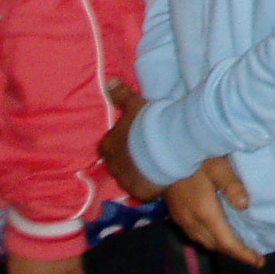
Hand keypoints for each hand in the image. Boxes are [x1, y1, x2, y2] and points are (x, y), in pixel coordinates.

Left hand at [98, 80, 162, 201]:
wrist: (167, 144)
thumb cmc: (146, 122)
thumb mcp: (134, 104)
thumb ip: (120, 95)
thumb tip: (108, 81)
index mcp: (108, 146)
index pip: (107, 146)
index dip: (118, 143)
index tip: (131, 139)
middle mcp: (112, 166)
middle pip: (117, 163)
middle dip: (129, 159)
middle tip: (144, 151)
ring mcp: (127, 181)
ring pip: (130, 178)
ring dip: (139, 172)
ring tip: (155, 165)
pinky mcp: (142, 192)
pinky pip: (144, 190)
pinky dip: (151, 185)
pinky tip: (161, 178)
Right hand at [164, 155, 262, 267]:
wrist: (162, 159)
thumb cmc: (193, 159)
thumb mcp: (218, 166)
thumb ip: (232, 186)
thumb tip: (245, 206)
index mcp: (205, 213)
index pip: (226, 242)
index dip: (243, 254)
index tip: (259, 262)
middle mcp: (192, 222)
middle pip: (216, 245)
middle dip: (235, 252)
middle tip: (253, 253)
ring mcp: (182, 220)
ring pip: (204, 242)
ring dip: (222, 246)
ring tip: (238, 244)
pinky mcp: (176, 215)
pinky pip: (195, 235)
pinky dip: (210, 238)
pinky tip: (218, 231)